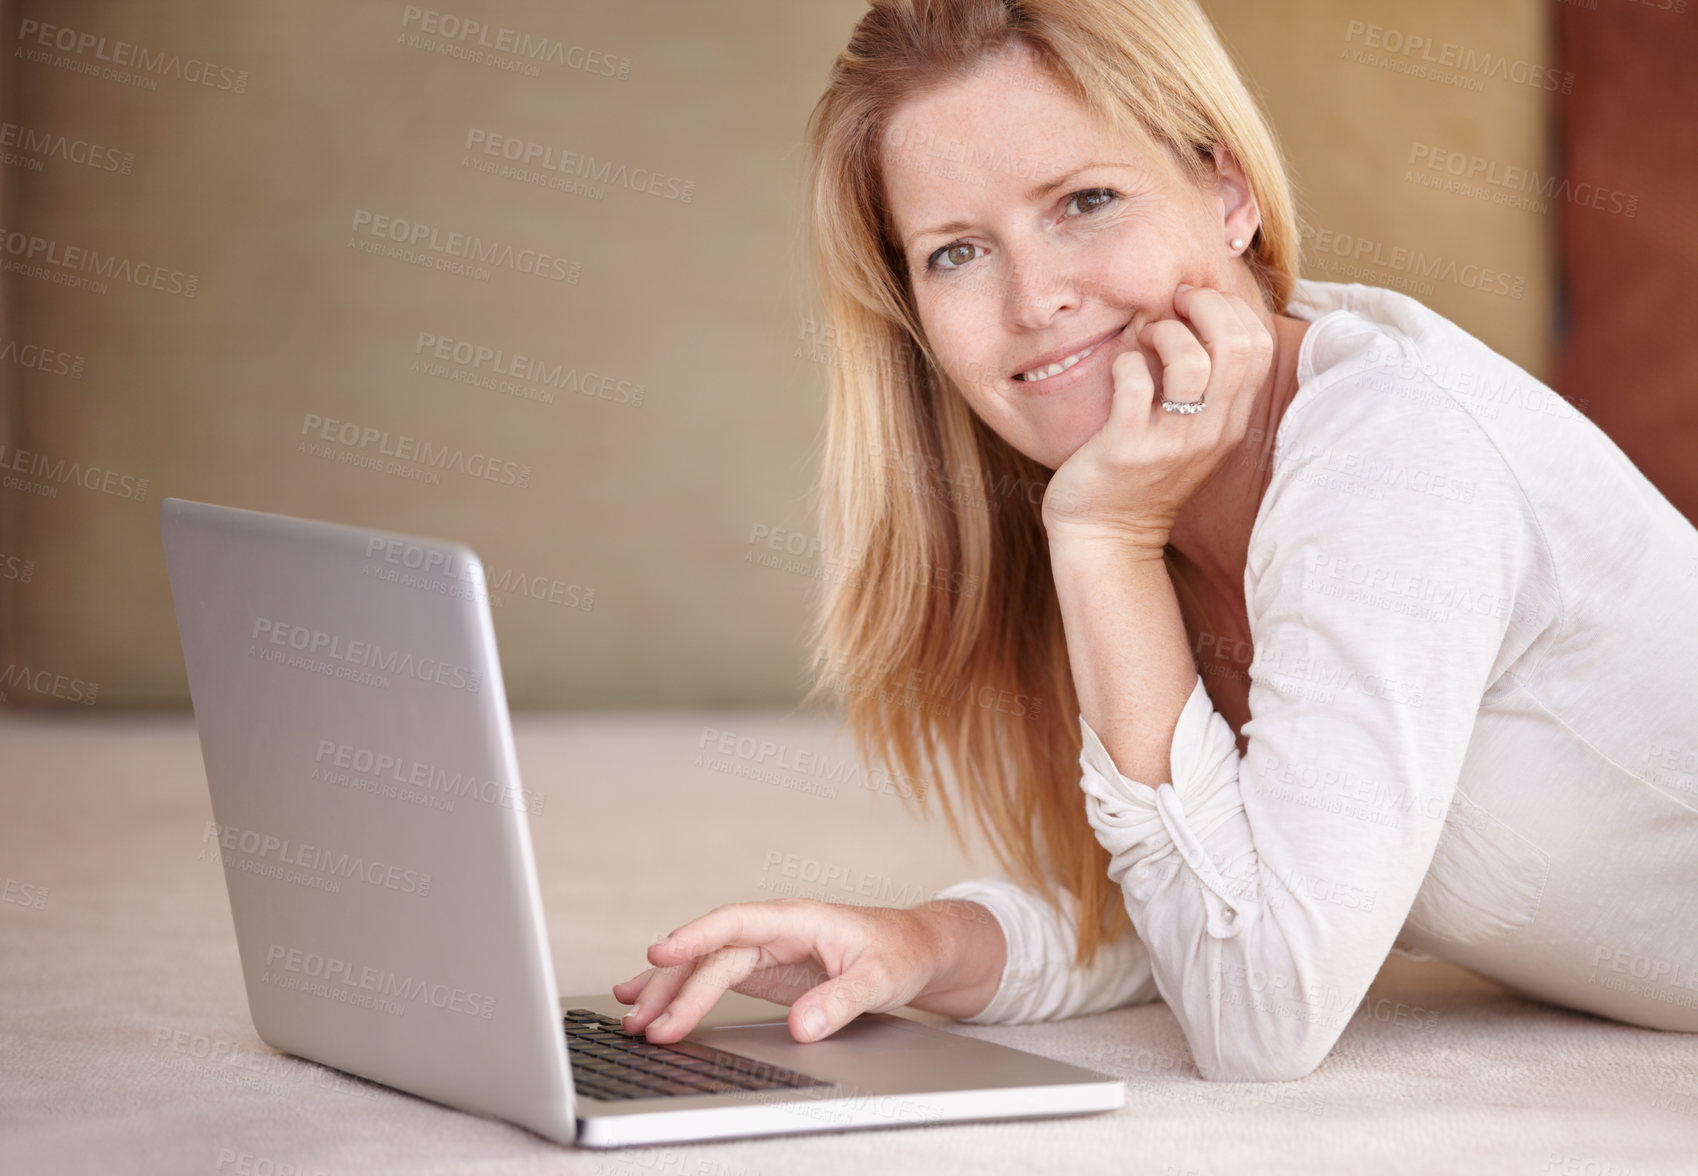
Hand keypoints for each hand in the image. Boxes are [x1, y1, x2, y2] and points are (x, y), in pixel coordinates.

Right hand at [612, 897, 1002, 1044]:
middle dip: (675, 986)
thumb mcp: (881, 979)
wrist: (915, 949)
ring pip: (705, 967)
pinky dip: (681, 991)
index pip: (736, 922)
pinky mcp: (764, 970)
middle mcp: (774, 930)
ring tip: (632, 1017)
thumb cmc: (900, 953)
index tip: (662, 951)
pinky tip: (649, 1001)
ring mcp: (766, 949)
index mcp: (799, 918)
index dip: (697, 935)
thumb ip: (842, 1000)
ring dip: (668, 991)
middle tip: (647, 1022)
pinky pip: (714, 978)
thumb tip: (801, 1026)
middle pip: (712, 954)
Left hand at [1040, 283, 1272, 547]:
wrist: (1106, 538)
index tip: (1192, 306)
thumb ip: (1203, 388)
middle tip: (1171, 307)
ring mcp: (1172, 442)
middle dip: (1202, 306)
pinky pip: (1135, 383)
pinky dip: (1125, 363)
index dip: (1228, 309)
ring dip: (1163, 333)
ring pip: (1191, 361)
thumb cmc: (1140, 475)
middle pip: (1235, 344)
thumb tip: (1194, 319)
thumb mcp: (1189, 434)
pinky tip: (1118, 373)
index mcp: (1231, 422)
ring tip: (1143, 341)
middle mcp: (1211, 431)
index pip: (1257, 346)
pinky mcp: (1128, 448)